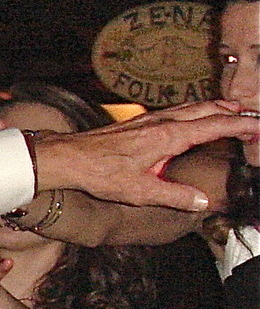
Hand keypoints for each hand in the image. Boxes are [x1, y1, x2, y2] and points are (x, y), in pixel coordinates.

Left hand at [32, 101, 259, 210]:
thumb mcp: (140, 191)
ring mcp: (151, 119)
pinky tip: (195, 116)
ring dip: (216, 108)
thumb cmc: (100, 172)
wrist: (68, 157)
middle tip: (255, 118)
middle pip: (208, 110)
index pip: (215, 126)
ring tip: (235, 112)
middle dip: (235, 113)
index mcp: (169, 136)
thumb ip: (174, 195)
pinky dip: (196, 110)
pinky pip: (178, 110)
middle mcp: (163, 122)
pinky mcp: (140, 122)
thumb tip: (202, 201)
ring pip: (193, 107)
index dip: (242, 125)